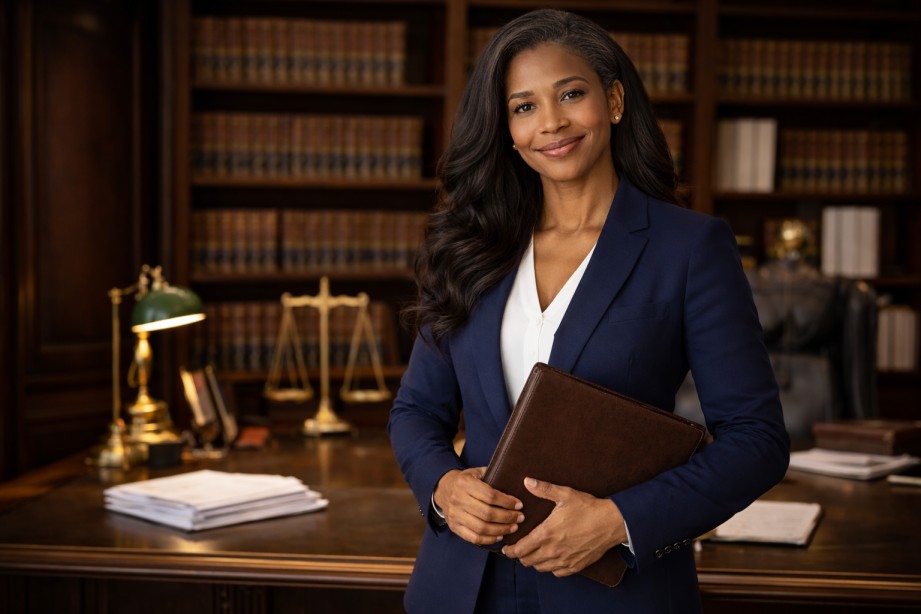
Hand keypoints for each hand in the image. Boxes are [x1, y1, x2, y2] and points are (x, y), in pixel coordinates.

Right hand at [434, 467, 523, 545]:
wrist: (443, 488)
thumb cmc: (466, 480)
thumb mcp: (477, 472)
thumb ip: (493, 475)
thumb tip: (515, 482)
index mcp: (465, 483)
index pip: (490, 495)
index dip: (507, 502)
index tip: (519, 504)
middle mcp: (458, 499)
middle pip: (487, 513)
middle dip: (507, 517)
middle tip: (520, 517)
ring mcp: (455, 515)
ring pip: (481, 528)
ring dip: (501, 530)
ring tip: (513, 528)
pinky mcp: (454, 527)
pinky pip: (473, 537)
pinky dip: (489, 539)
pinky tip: (500, 536)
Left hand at [501, 477, 625, 576]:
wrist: (612, 523)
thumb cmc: (588, 508)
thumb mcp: (565, 494)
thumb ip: (543, 489)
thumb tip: (527, 481)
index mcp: (546, 534)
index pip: (520, 549)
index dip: (510, 550)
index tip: (506, 548)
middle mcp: (553, 551)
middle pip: (528, 561)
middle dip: (520, 556)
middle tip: (518, 549)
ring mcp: (565, 560)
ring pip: (540, 568)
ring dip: (534, 562)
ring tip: (532, 554)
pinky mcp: (576, 566)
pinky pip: (556, 573)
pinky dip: (550, 568)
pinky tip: (550, 559)